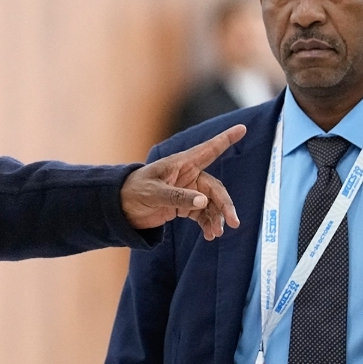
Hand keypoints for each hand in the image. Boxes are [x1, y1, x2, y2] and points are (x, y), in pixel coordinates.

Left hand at [121, 124, 245, 239]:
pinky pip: (202, 214)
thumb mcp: (153, 193)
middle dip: (225, 205)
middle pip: (215, 188)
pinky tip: (209, 235)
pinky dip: (207, 224)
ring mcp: (188, 191)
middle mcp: (188, 176)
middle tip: (232, 222)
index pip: (208, 150)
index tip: (242, 128)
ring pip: (211, 204)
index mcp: (181, 164)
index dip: (225, 139)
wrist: (120, 208)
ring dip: (216, 218)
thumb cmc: (133, 191)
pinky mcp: (185, 205)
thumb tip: (203, 201)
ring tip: (215, 234)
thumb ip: (177, 196)